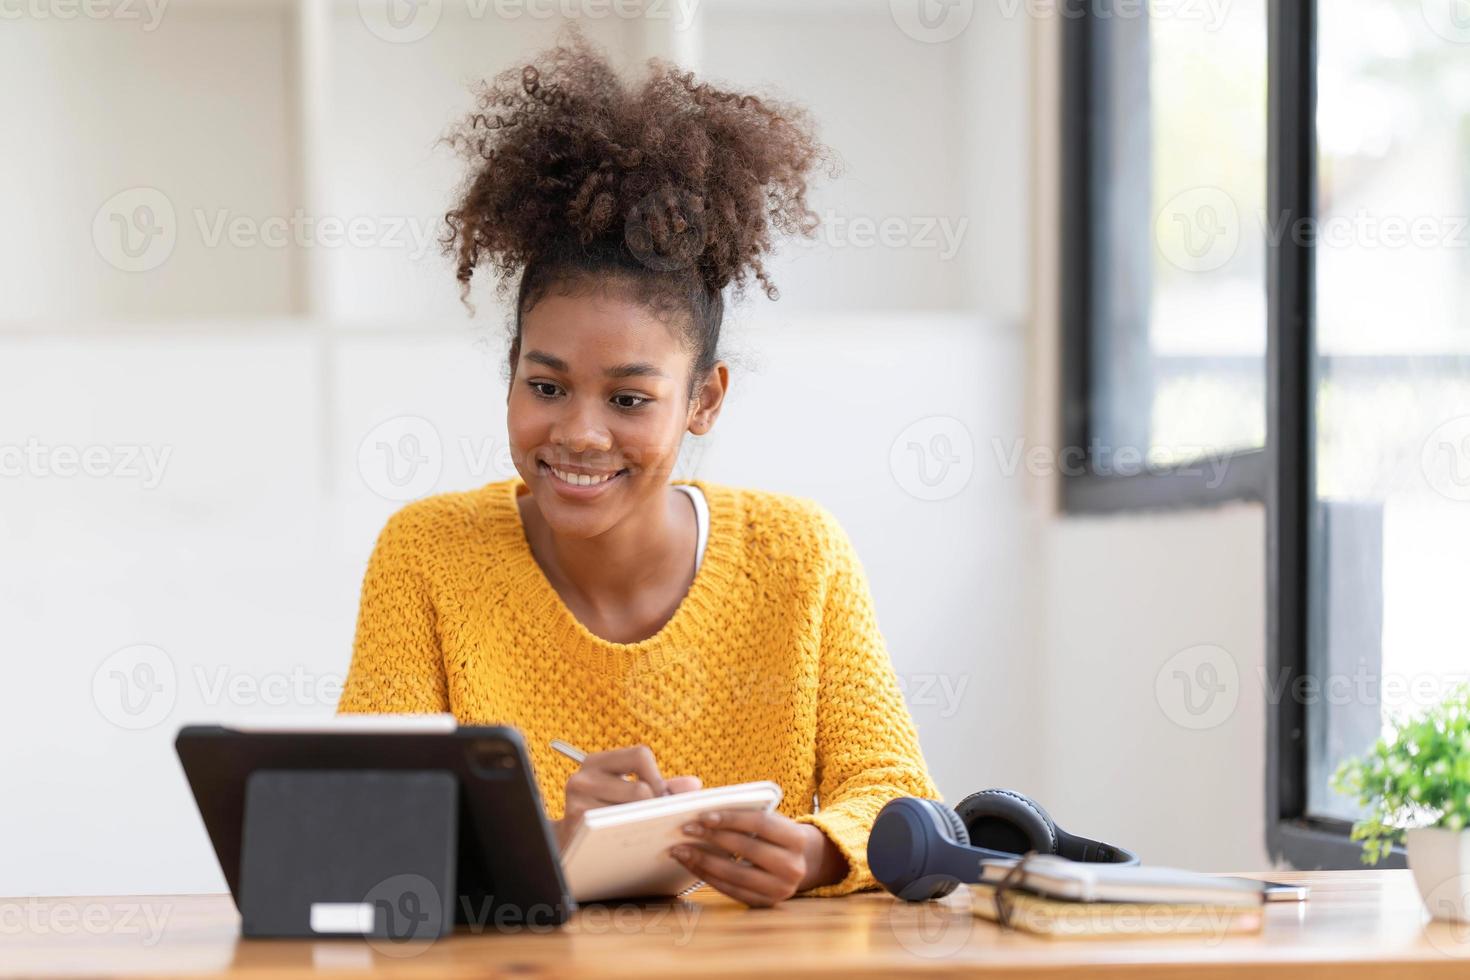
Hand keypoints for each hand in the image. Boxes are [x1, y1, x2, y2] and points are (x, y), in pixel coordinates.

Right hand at [552, 744, 700, 851]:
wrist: (567, 844)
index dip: (659, 777)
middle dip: (656, 807)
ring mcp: (577, 800)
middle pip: (641, 788)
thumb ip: (662, 788)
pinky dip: (632, 835)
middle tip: (660, 821)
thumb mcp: (627, 794)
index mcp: (597, 762)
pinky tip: (631, 841)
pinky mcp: (577, 823)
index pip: (640, 755)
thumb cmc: (604, 814)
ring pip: (631, 809)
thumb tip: (695, 785)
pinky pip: (617, 828)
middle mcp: (584, 776)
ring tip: (648, 831)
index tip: (663, 798)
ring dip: (647, 823)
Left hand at [669, 810, 846, 906]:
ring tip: (680, 850)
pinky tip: (692, 865)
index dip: (731, 818)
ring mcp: (780, 889)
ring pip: (735, 874)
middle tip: (685, 830)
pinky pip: (730, 891)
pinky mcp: (764, 903)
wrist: (796, 865)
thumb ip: (745, 813)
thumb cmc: (774, 836)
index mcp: (796, 838)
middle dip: (712, 838)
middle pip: (747, 849)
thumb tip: (703, 805)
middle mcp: (793, 866)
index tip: (702, 816)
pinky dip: (707, 877)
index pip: (760, 823)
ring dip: (703, 860)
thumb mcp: (770, 821)